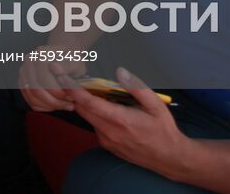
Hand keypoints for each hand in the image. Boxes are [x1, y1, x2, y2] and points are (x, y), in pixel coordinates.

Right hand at [19, 56, 85, 111]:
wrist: (66, 55)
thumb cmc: (72, 60)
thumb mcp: (75, 62)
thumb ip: (67, 66)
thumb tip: (55, 68)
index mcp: (41, 54)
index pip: (43, 79)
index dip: (57, 92)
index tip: (71, 97)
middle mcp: (29, 61)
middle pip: (36, 90)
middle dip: (54, 101)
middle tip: (69, 104)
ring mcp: (24, 72)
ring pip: (32, 97)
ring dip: (50, 105)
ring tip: (64, 104)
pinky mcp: (24, 81)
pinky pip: (30, 100)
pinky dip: (44, 106)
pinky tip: (55, 104)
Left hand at [64, 68, 188, 176]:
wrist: (169, 158)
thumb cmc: (163, 130)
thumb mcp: (156, 105)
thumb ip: (136, 87)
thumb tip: (120, 71)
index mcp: (120, 120)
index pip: (89, 102)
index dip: (72, 88)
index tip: (60, 76)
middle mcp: (109, 132)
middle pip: (81, 109)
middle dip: (71, 92)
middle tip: (63, 76)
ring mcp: (106, 141)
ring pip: (87, 117)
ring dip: (84, 104)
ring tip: (86, 89)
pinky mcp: (107, 146)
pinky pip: (95, 126)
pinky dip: (94, 114)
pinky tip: (103, 107)